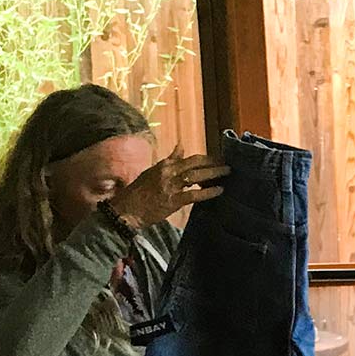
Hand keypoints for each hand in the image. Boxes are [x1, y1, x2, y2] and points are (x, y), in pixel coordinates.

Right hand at [109, 146, 228, 228]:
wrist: (126, 210)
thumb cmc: (139, 192)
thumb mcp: (153, 171)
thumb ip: (170, 160)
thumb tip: (181, 145)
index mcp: (164, 165)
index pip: (189, 158)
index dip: (206, 158)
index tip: (219, 158)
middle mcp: (168, 172)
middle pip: (195, 163)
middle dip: (213, 163)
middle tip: (228, 164)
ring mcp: (170, 186)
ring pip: (196, 176)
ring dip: (213, 174)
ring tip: (227, 173)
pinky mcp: (172, 200)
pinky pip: (194, 194)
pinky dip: (208, 192)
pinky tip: (219, 191)